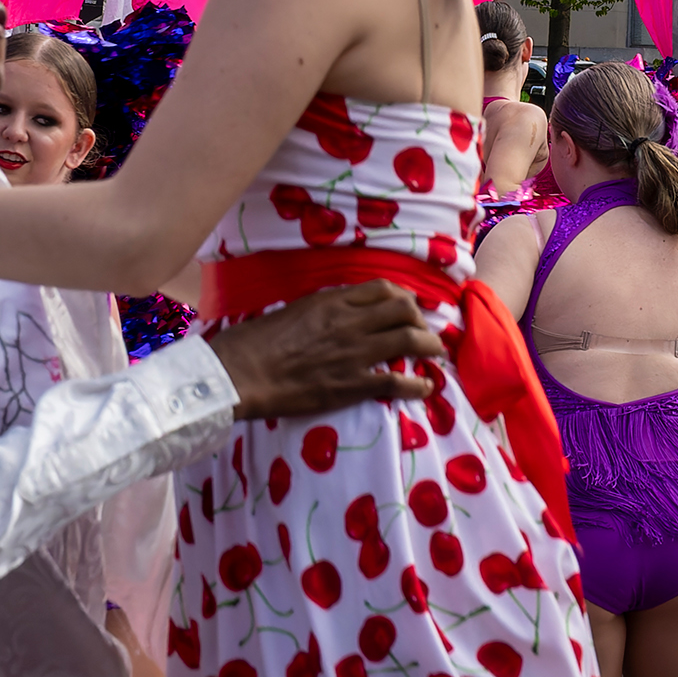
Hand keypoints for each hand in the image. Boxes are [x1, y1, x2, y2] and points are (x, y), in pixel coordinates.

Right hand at [206, 281, 444, 416]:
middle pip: (404, 310)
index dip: (404, 298)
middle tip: (425, 333)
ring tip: (436, 355)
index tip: (409, 308)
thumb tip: (339, 314)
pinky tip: (425, 387)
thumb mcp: (292, 311)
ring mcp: (354, 353)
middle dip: (422, 320)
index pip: (383, 289)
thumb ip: (322, 311)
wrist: (241, 372)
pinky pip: (397, 381)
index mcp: (332, 301)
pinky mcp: (353, 385)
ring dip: (430, 346)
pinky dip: (418, 384)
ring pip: (409, 339)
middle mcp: (350, 322)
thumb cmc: (255, 342)